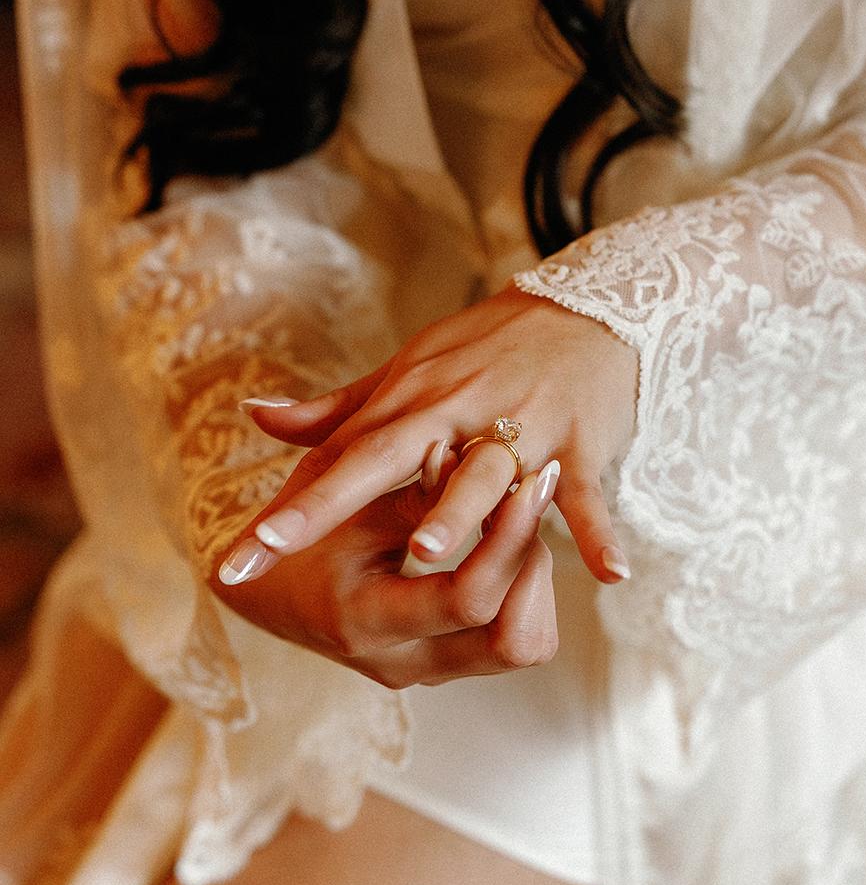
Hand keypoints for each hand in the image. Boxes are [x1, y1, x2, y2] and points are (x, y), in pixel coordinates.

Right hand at [209, 450, 561, 687]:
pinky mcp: (445, 662)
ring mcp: (428, 670)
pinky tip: (512, 538)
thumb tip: (463, 453)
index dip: (509, 539)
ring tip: (523, 514)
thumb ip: (409, 488)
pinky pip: (511, 638)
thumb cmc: (298, 532)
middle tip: (537, 496)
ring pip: (524, 646)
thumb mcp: (346, 502)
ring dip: (534, 578)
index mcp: (366, 622)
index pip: (469, 600)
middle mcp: (403, 663)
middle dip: (534, 564)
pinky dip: (523, 590)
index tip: (529, 481)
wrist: (267, 589)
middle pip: (513, 641)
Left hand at [216, 283, 638, 589]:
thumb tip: (255, 416)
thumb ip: (338, 408)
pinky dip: (598, 531)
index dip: (289, 509)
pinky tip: (608, 574)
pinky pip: (586, 493)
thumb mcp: (409, 371)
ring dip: (460, 510)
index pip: (338, 460)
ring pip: (485, 471)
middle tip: (276, 549)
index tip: (237, 555)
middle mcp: (457, 412)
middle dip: (328, 507)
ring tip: (427, 550)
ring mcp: (520, 427)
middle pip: (387, 463)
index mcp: (411, 403)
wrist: (587, 310)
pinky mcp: (580, 443)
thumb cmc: (488, 349)